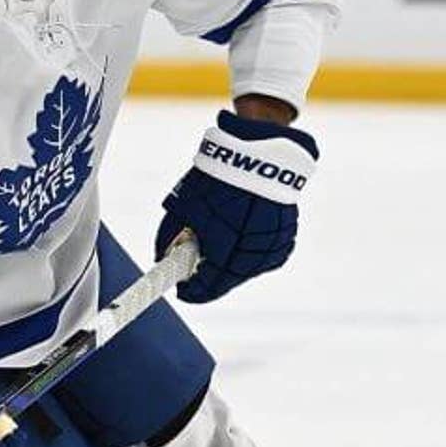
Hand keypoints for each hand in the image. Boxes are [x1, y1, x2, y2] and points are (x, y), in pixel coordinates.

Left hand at [157, 109, 317, 303]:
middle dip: (210, 279)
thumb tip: (159, 257)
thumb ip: (167, 236)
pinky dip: (250, 253)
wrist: (260, 155)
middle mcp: (252, 252)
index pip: (207, 285)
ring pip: (247, 270)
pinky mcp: (286, 238)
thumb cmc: (217, 179)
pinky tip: (240, 238)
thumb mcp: (183, 206)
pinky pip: (265, 256)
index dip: (193, 292)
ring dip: (230, 266)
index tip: (182, 291)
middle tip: (194, 271)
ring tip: (218, 247)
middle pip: (228, 281)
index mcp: (226, 248)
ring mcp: (272, 246)